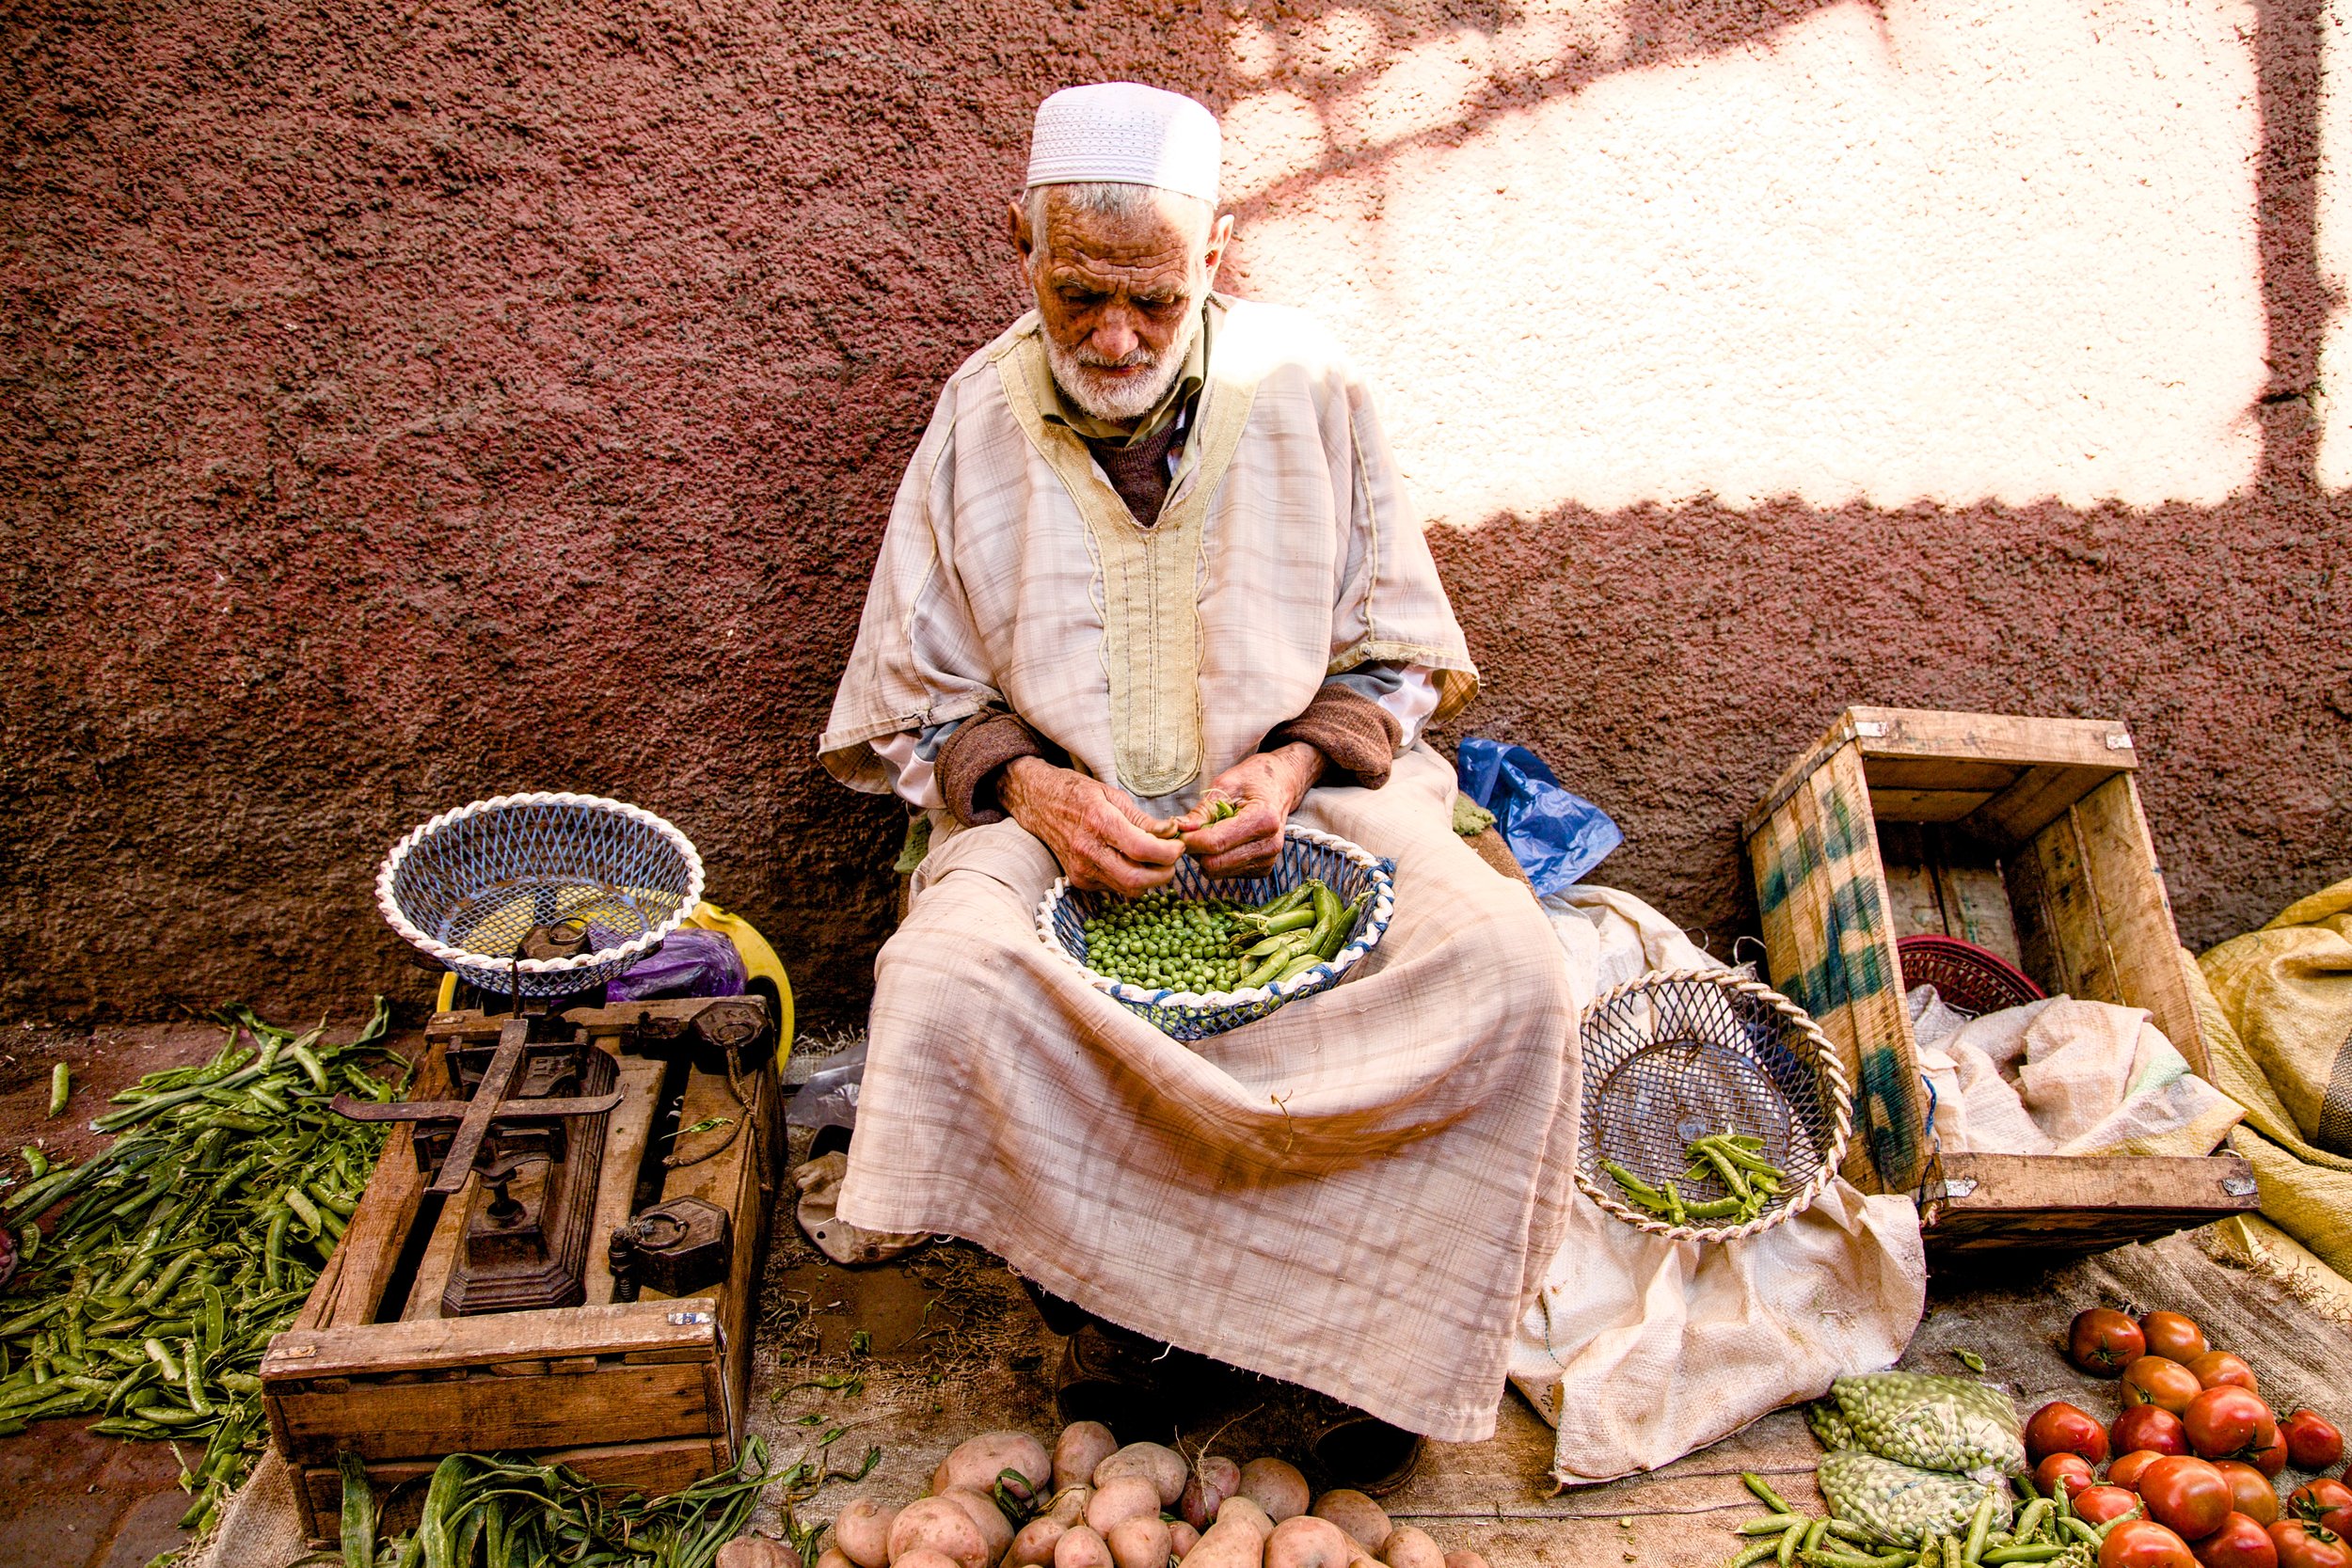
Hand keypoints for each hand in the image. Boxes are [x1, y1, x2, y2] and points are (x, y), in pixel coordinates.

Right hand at [999, 757, 1183, 895]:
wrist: (1039, 804)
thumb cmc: (1077, 794)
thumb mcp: (1113, 795)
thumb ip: (1143, 819)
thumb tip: (1172, 832)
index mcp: (1099, 822)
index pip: (1142, 849)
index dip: (1168, 852)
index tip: (1179, 845)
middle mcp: (1088, 851)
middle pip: (1136, 879)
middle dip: (1164, 873)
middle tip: (1172, 858)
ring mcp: (1082, 870)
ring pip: (1128, 889)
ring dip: (1150, 879)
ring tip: (1156, 860)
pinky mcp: (1080, 881)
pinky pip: (1115, 889)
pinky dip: (1131, 879)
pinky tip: (1132, 862)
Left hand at [1175, 742, 1323, 878]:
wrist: (1280, 786)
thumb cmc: (1254, 780)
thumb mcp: (1226, 784)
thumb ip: (1202, 810)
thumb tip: (1180, 829)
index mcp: (1263, 819)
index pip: (1216, 843)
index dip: (1190, 840)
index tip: (1178, 830)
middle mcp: (1269, 845)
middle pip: (1214, 863)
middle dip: (1196, 850)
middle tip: (1192, 831)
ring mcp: (1268, 860)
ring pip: (1217, 872)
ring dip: (1205, 856)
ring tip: (1212, 832)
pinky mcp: (1262, 870)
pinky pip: (1226, 873)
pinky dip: (1218, 859)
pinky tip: (1225, 841)